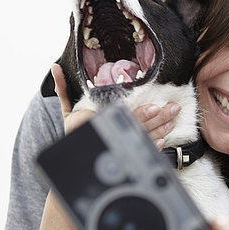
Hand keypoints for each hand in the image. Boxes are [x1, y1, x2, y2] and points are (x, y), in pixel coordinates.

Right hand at [51, 64, 179, 145]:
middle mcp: (112, 135)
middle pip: (139, 126)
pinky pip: (141, 150)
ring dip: (160, 129)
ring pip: (144, 137)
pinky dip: (153, 146)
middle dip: (158, 118)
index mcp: (101, 122)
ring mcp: (118, 146)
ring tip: (172, 121)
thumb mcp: (67, 110)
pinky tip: (163, 141)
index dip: (142, 113)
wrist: (69, 161)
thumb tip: (55, 68)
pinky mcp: (122, 154)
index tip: (156, 107)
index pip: (126, 117)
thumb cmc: (72, 131)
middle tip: (172, 110)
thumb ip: (63, 89)